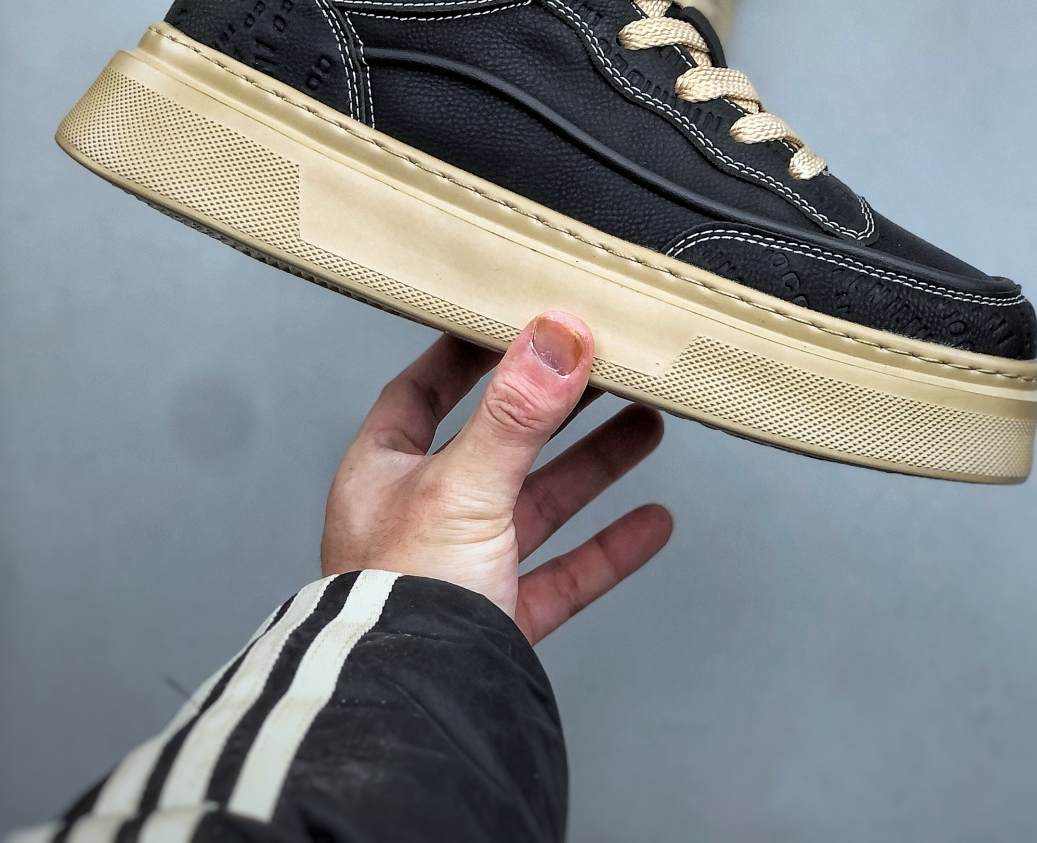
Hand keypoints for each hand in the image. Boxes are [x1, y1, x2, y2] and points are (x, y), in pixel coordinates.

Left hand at [321, 311, 671, 642]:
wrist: (409, 718)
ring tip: (646, 423)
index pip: (425, 390)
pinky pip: (565, 572)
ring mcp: (463, 569)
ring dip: (594, 464)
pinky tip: (651, 523)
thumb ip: (515, 413)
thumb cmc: (399, 604)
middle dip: (556, 405)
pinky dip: (609, 546)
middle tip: (605, 366)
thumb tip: (556, 336)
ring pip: (539, 502)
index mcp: (385, 473)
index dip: (470, 353)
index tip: (520, 319)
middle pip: (499, 441)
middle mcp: (420, 515)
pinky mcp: (501, 619)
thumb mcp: (462, 488)